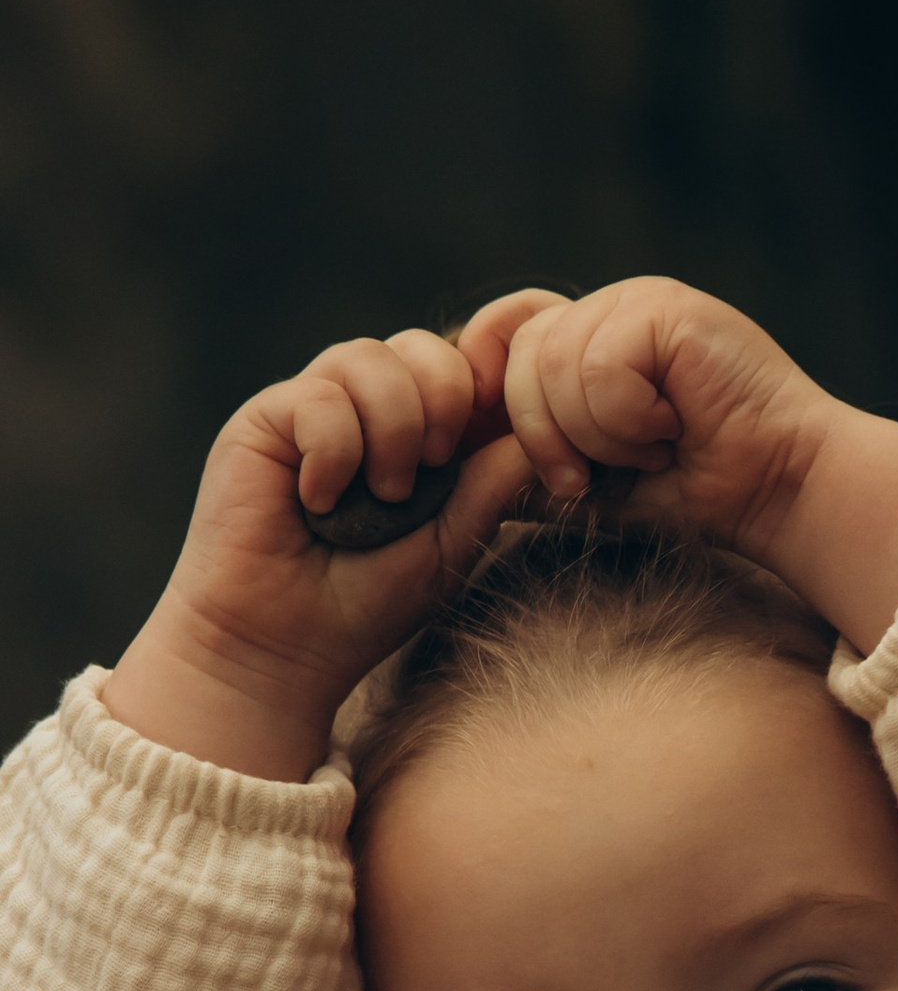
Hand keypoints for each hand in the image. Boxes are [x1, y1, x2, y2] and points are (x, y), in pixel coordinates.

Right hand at [106, 309, 545, 779]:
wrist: (283, 646)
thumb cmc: (367, 604)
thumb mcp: (452, 544)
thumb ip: (493, 485)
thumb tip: (539, 432)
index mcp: (415, 432)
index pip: (462, 367)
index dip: (483, 393)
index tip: (480, 454)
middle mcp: (363, 410)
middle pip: (422, 345)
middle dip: (445, 400)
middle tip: (436, 467)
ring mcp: (313, 409)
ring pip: (370, 357)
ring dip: (393, 429)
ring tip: (383, 495)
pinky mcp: (264, 419)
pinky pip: (317, 397)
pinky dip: (333, 453)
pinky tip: (318, 503)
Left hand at [473, 276, 897, 651]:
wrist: (782, 494)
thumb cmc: (699, 494)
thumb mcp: (594, 483)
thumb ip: (531, 466)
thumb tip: (460, 472)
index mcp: (591, 336)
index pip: (500, 334)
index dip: (495, 393)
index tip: (535, 460)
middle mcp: (612, 307)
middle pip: (519, 355)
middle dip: (548, 436)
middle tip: (603, 473)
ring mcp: (640, 301)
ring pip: (554, 366)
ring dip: (600, 435)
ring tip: (656, 446)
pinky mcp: (668, 310)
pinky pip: (599, 369)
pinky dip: (628, 421)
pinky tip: (676, 427)